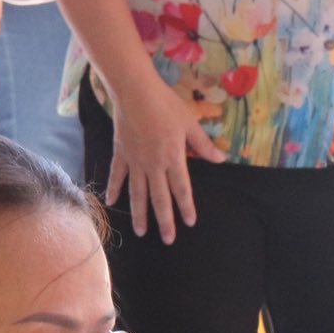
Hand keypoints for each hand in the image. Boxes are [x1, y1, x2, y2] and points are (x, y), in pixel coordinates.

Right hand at [107, 75, 224, 243]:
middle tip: (167, 240)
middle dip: (164, 221)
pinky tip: (112, 203)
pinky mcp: (121, 154)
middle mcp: (153, 165)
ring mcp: (135, 162)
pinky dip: (114, 189)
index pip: (182, 189)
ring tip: (140, 232)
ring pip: (138, 194)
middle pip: (159, 198)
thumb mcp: (190, 123)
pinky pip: (118, 176)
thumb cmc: (166, 104)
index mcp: (173, 158)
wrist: (135, 92)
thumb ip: (203, 145)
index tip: (189, 223)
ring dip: (139, 214)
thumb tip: (220, 160)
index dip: (186, 207)